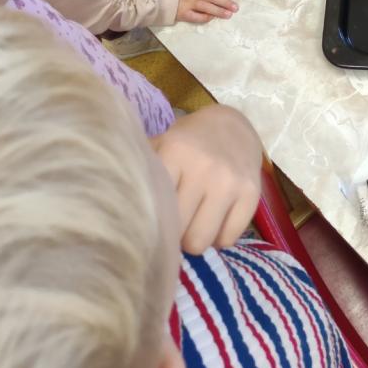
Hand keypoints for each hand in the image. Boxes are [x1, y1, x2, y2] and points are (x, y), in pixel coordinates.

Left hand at [152, 104, 261, 253]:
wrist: (234, 125)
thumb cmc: (189, 142)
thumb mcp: (162, 144)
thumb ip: (142, 169)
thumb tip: (115, 203)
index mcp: (175, 152)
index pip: (155, 206)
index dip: (148, 222)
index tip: (146, 224)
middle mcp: (204, 168)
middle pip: (177, 232)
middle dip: (173, 236)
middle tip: (173, 224)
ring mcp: (230, 183)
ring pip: (201, 242)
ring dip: (195, 239)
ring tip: (193, 224)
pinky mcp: (252, 194)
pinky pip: (228, 239)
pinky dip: (219, 237)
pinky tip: (215, 220)